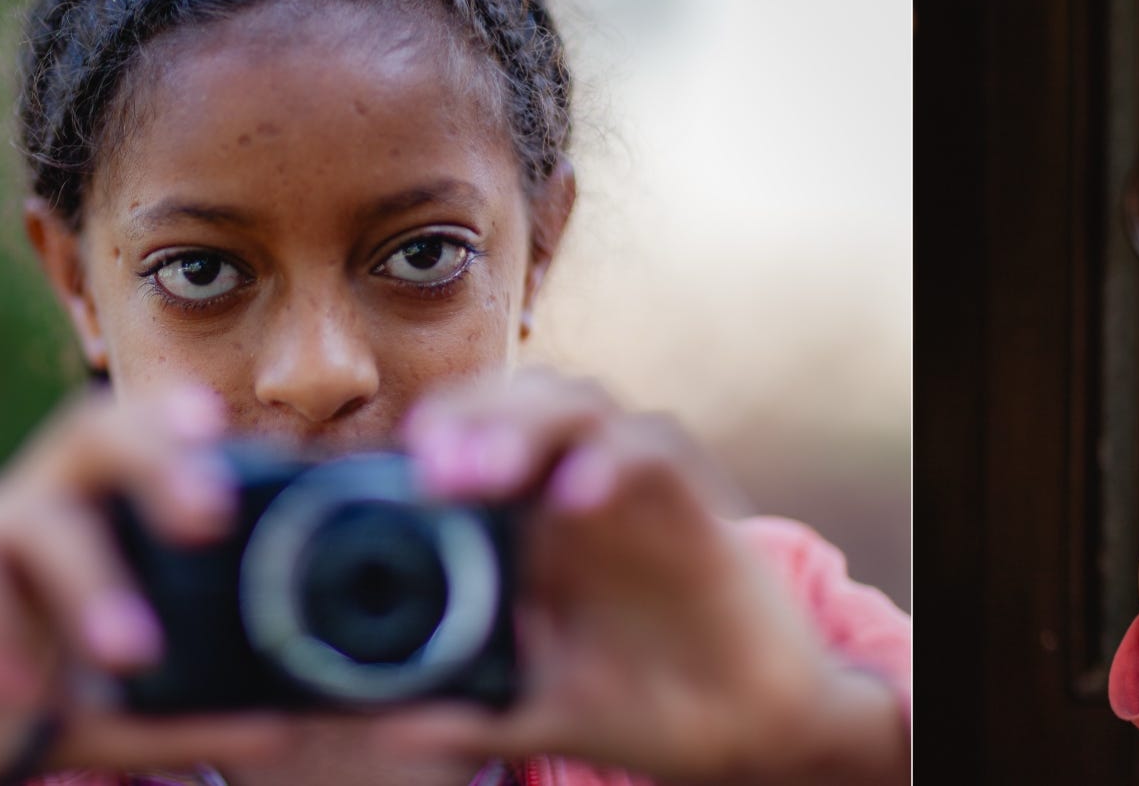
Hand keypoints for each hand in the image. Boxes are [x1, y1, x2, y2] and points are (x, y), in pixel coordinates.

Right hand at [0, 387, 302, 784]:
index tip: (241, 441)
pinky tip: (14, 691)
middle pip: (92, 433)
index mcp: (80, 524)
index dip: (188, 436)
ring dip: (89, 585)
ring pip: (36, 520)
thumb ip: (181, 723)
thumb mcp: (101, 723)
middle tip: (209, 516)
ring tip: (130, 656)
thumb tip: (281, 733)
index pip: (141, 449)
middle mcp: (21, 506)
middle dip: (156, 458)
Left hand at [369, 370, 903, 785]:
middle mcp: (582, 499)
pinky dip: (614, 459)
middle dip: (473, 414)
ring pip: (584, 406)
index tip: (400, 468)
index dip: (438, 435)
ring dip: (530, 422)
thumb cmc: (650, 710)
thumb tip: (387, 726)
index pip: (480, 438)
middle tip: (436, 467)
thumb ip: (469, 717)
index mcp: (536, 531)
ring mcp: (639, 498)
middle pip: (523, 402)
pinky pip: (658, 454)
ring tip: (484, 470)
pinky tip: (575, 496)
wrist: (752, 736)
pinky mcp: (697, 512)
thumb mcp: (541, 715)